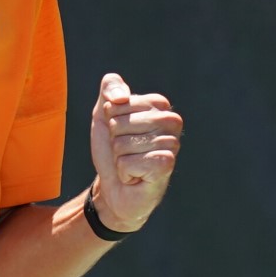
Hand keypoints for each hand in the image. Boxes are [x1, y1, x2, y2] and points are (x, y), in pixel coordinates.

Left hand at [87, 72, 182, 232]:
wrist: (115, 187)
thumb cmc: (113, 149)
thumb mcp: (104, 114)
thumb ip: (110, 89)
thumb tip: (120, 96)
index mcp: (159, 104)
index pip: (120, 102)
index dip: (111, 119)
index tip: (121, 133)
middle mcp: (171, 121)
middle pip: (120, 122)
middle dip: (114, 140)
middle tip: (126, 152)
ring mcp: (171, 143)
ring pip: (122, 144)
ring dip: (119, 158)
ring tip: (131, 164)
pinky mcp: (166, 164)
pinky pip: (128, 162)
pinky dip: (124, 172)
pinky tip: (135, 176)